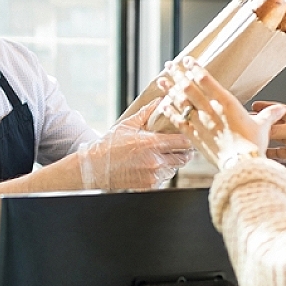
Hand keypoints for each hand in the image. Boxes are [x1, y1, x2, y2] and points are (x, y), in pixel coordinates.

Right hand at [77, 101, 192, 189]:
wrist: (96, 168)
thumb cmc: (110, 145)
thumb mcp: (127, 125)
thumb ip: (146, 113)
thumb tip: (159, 100)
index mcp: (151, 143)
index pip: (183, 142)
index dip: (189, 139)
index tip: (189, 136)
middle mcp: (155, 161)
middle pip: (184, 158)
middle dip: (184, 152)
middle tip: (181, 147)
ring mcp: (153, 175)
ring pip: (174, 169)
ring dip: (173, 163)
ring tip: (164, 155)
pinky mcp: (149, 186)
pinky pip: (164, 178)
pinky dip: (162, 172)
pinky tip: (152, 165)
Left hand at [156, 58, 285, 169]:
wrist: (242, 165)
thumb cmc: (253, 146)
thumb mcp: (263, 127)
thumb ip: (269, 115)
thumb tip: (280, 109)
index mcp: (227, 103)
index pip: (207, 80)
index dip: (196, 68)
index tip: (188, 60)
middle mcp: (210, 111)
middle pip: (189, 88)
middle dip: (178, 75)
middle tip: (169, 65)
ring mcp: (200, 123)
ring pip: (181, 103)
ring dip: (170, 90)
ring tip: (162, 80)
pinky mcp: (194, 137)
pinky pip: (178, 121)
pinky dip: (169, 112)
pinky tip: (162, 105)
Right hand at [250, 101, 285, 171]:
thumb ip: (276, 130)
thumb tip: (261, 132)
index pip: (276, 110)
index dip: (264, 108)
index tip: (253, 106)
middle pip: (273, 125)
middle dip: (261, 125)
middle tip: (248, 125)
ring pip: (274, 139)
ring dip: (264, 140)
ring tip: (252, 139)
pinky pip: (278, 152)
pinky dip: (270, 153)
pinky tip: (263, 153)